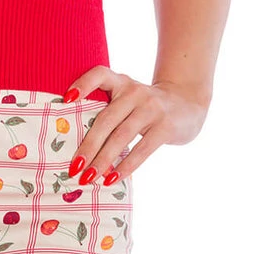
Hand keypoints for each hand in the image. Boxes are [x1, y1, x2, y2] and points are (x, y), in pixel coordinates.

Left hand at [62, 66, 210, 183]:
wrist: (187, 102)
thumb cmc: (145, 106)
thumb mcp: (127, 98)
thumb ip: (108, 110)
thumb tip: (78, 146)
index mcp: (120, 81)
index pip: (99, 74)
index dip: (82, 84)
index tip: (66, 100)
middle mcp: (134, 91)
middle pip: (105, 119)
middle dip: (88, 146)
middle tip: (74, 167)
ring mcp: (151, 108)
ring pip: (121, 136)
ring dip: (103, 160)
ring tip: (89, 177)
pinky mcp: (165, 126)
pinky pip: (142, 148)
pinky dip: (126, 165)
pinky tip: (114, 178)